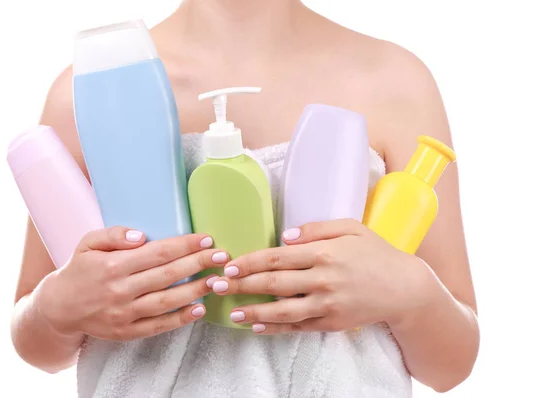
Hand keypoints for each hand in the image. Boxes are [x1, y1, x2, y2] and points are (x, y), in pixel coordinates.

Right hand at [39, 226, 227, 340]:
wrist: (58, 309)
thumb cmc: (79, 270)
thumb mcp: (88, 243)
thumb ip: (114, 234)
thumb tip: (143, 236)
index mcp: (113, 265)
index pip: (158, 252)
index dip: (185, 245)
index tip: (206, 238)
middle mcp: (120, 290)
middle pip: (168, 275)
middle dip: (199, 264)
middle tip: (223, 256)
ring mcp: (124, 314)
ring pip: (167, 301)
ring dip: (196, 290)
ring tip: (219, 281)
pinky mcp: (126, 332)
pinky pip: (158, 326)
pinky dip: (180, 319)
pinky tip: (200, 308)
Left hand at [209, 219, 431, 333]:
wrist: (405, 289)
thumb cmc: (377, 253)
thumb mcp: (351, 228)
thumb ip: (318, 228)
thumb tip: (285, 235)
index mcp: (324, 253)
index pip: (277, 257)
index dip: (250, 261)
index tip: (229, 264)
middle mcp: (323, 279)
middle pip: (273, 282)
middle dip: (242, 284)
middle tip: (217, 286)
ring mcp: (327, 304)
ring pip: (282, 310)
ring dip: (254, 311)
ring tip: (232, 312)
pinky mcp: (332, 323)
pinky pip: (298, 327)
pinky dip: (276, 328)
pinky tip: (258, 326)